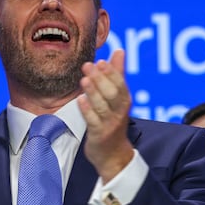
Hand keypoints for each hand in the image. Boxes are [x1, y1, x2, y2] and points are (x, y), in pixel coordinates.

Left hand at [77, 49, 133, 182]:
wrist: (113, 154)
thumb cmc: (113, 121)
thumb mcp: (117, 97)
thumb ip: (117, 74)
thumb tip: (119, 51)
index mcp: (124, 100)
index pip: (120, 84)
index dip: (111, 73)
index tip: (101, 61)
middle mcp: (119, 111)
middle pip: (112, 93)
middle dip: (101, 79)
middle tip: (88, 65)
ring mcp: (110, 123)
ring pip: (103, 106)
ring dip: (93, 92)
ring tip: (84, 80)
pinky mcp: (100, 134)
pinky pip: (93, 121)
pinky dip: (87, 110)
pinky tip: (80, 99)